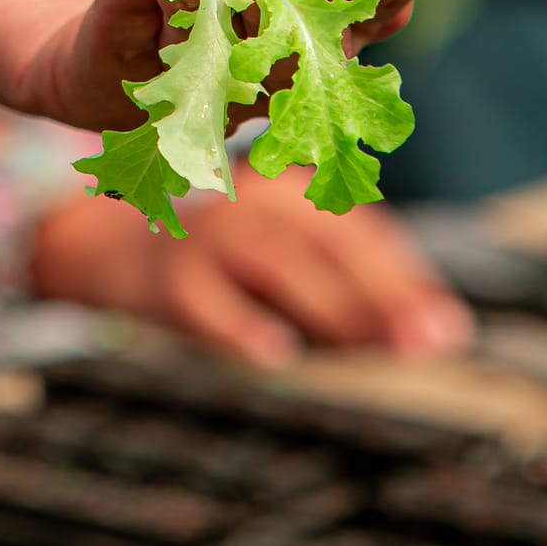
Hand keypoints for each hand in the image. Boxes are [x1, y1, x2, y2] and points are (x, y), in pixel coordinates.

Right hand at [31, 167, 470, 365]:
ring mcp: (201, 236)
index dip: (403, 273)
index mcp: (282, 190)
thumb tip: (422, 328)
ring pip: (273, 261)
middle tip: (431, 338)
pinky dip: (237, 325)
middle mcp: (245, 201)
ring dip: (332, 304)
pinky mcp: (161, 277)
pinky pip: (202, 301)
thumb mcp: (273, 246)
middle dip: (383, 290)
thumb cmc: (212, 253)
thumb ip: (335, 276)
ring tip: (378, 345)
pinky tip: (274, 355)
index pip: (354, 228)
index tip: (445, 322)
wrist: (101, 242)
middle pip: (323, 240)